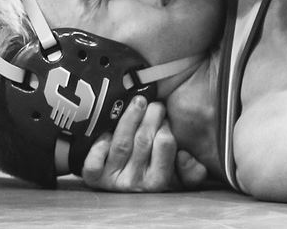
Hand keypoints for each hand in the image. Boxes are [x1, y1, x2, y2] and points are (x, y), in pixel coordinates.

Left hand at [82, 96, 206, 191]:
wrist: (120, 186)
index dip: (165, 126)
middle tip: (153, 103)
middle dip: (149, 116)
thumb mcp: (177, 176)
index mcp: (158, 182)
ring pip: (121, 144)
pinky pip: (94, 162)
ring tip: (138, 102)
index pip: (165, 146)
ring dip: (129, 118)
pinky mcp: (94, 178)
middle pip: (142, 141)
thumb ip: (192, 171)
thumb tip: (185, 156)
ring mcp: (113, 180)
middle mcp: (136, 184)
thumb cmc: (152, 171)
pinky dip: (99, 145)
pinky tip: (106, 131)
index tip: (166, 116)